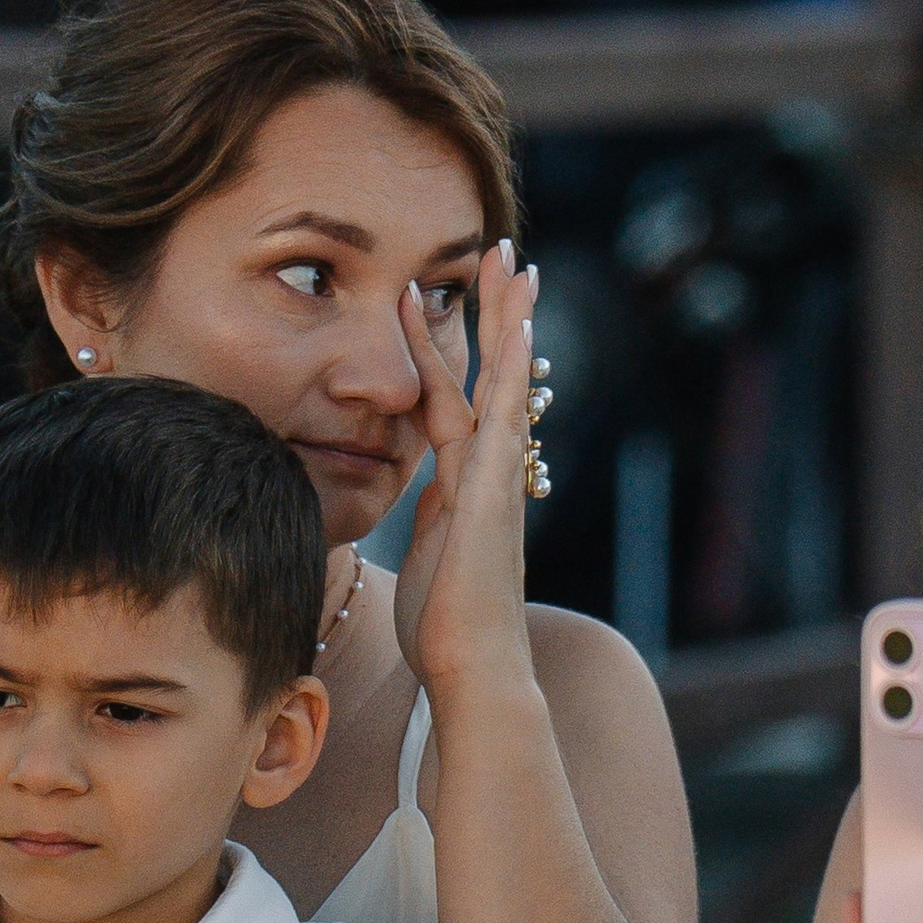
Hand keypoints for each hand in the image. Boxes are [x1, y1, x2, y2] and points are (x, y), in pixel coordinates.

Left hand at [391, 240, 540, 705]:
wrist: (473, 667)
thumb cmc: (443, 631)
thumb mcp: (423, 562)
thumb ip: (423, 524)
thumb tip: (406, 507)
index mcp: (463, 485)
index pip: (452, 400)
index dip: (445, 350)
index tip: (438, 302)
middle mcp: (486, 472)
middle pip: (492, 373)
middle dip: (496, 314)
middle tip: (505, 254)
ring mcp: (496, 477)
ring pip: (504, 380)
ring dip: (507, 320)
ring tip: (514, 263)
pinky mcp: (495, 488)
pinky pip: (503, 414)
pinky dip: (511, 370)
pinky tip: (516, 329)